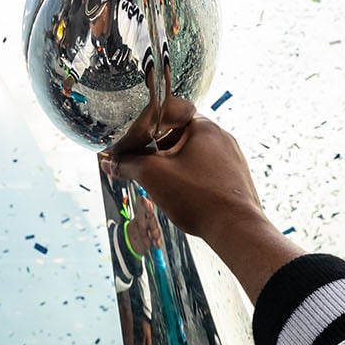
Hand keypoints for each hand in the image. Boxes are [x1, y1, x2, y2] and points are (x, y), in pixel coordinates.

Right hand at [103, 116, 268, 240]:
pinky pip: (207, 170)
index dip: (149, 127)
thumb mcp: (152, 176)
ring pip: (194, 155)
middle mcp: (223, 138)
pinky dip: (191, 178)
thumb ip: (127, 164)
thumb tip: (108, 162)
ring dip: (175, 165)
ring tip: (161, 182)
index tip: (135, 141)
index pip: (170, 115)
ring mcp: (232, 159)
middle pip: (180, 136)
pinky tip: (182, 194)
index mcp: (205, 127)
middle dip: (159, 150)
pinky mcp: (235, 178)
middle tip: (143, 164)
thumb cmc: (197, 197)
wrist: (235, 229)